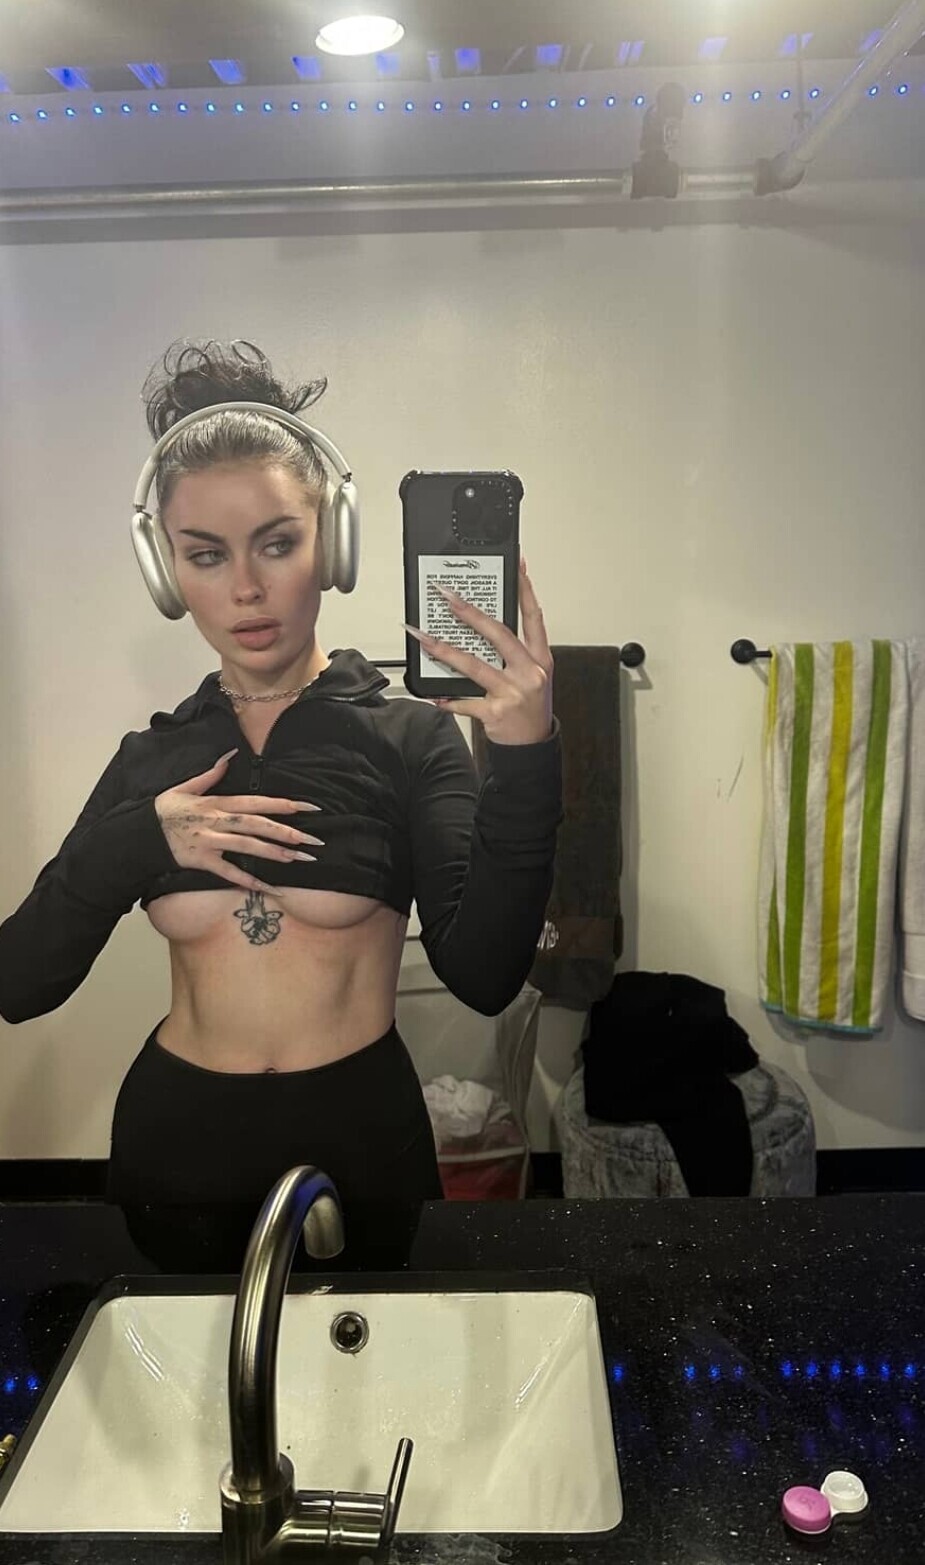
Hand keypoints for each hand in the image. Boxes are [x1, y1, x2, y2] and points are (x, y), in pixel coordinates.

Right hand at [154, 751, 323, 893]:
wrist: (139, 833)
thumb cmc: (164, 809)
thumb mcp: (185, 787)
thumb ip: (211, 773)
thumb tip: (229, 756)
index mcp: (216, 803)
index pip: (256, 802)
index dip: (282, 804)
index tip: (307, 807)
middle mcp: (216, 822)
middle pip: (257, 825)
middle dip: (286, 831)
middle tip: (312, 840)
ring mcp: (210, 842)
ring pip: (247, 847)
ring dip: (274, 853)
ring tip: (298, 858)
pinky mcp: (202, 862)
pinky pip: (229, 873)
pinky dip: (250, 881)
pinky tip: (270, 888)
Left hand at [405, 556, 553, 744]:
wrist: (533, 746)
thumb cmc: (531, 709)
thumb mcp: (533, 676)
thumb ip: (516, 653)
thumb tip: (482, 626)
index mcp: (540, 659)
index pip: (534, 616)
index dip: (525, 589)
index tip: (516, 566)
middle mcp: (529, 673)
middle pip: (499, 634)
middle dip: (470, 613)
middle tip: (448, 597)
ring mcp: (513, 693)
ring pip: (474, 665)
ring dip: (444, 649)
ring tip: (422, 637)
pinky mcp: (496, 713)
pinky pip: (465, 701)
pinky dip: (447, 698)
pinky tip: (433, 694)